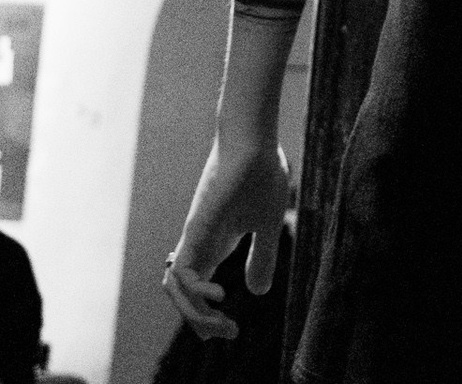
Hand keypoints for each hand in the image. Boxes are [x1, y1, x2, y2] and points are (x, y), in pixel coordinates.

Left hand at [162, 138, 290, 339]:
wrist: (254, 141)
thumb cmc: (261, 175)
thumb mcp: (268, 225)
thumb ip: (262, 256)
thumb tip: (256, 293)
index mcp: (215, 245)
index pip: (198, 289)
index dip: (207, 315)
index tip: (230, 331)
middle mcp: (199, 245)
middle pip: (183, 295)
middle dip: (201, 322)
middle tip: (226, 335)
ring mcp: (195, 237)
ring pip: (177, 288)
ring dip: (194, 314)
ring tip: (220, 324)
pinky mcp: (196, 229)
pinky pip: (183, 269)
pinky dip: (194, 291)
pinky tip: (218, 295)